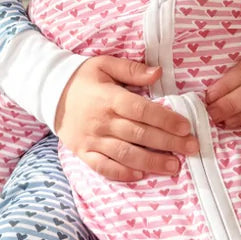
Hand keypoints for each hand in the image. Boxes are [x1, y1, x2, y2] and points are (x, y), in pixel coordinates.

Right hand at [56, 56, 197, 181]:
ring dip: (151, 161)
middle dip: (168, 142)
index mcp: (109, 98)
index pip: (141, 111)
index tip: (186, 126)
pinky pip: (104, 167)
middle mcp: (102, 121)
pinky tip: (141, 175)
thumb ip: (132, 70)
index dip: (165, 119)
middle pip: (139, 134)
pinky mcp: (84, 152)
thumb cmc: (82, 78)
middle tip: (192, 148)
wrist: (48, 92)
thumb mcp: (104, 64)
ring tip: (174, 166)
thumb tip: (159, 73)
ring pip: (125, 154)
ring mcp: (92, 139)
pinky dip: (122, 173)